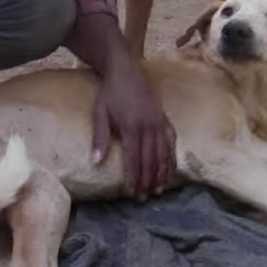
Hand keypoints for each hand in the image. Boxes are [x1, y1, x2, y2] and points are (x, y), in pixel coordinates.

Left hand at [91, 62, 175, 199]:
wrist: (125, 69)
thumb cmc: (110, 92)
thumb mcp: (99, 113)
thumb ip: (99, 138)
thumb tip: (95, 162)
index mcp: (130, 126)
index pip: (133, 158)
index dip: (134, 177)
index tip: (132, 192)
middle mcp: (148, 126)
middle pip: (150, 159)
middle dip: (147, 179)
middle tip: (145, 196)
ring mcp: (158, 122)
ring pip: (163, 152)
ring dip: (161, 172)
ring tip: (159, 189)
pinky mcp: (164, 118)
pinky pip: (171, 141)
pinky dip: (172, 157)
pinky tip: (171, 169)